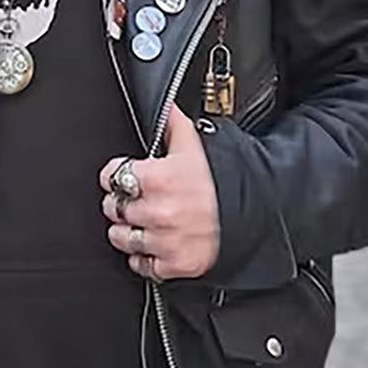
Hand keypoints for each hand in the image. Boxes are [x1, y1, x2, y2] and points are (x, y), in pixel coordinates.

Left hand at [98, 103, 220, 281]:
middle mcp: (158, 211)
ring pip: (121, 237)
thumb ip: (172, 124)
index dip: (114, 174)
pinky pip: (140, 265)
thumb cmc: (223, 182)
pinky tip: (154, 244)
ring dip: (126, 230)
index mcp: (159, 179)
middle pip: (112, 208)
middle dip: (119, 202)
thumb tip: (162, 103)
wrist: (255, 216)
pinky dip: (143, 257)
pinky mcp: (174, 264)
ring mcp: (165, 240)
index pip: (111, 176)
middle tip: (133, 200)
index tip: (123, 176)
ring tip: (140, 222)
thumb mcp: (196, 147)